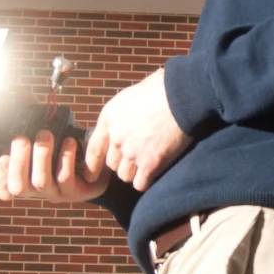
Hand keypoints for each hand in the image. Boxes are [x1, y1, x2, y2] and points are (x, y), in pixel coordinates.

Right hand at [0, 128, 109, 206]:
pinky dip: (64, 158)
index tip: (3, 156)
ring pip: (41, 182)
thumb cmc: (67, 149)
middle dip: (19, 160)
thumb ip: (32, 118)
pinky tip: (69, 142)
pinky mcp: (75, 192)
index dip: (1, 175)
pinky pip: (65, 178)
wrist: (99, 165)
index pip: (5, 189)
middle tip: (23, 139)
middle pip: (18, 186)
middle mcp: (38, 189)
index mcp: (27, 178)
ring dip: (41, 156)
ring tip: (46, 134)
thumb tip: (24, 96)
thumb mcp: (48, 134)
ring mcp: (56, 192)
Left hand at [86, 69, 192, 192]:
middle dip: (122, 163)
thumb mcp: (131, 95)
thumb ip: (123, 112)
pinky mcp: (150, 164)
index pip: (93, 149)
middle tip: (136, 157)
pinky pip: (140, 183)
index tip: (92, 176)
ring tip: (146, 165)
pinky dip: (146, 181)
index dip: (92, 165)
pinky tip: (153, 174)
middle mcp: (116, 138)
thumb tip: (128, 113)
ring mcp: (132, 152)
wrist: (181, 98)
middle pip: (112, 164)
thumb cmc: (161, 89)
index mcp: (109, 118)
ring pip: (125, 175)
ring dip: (134, 173)